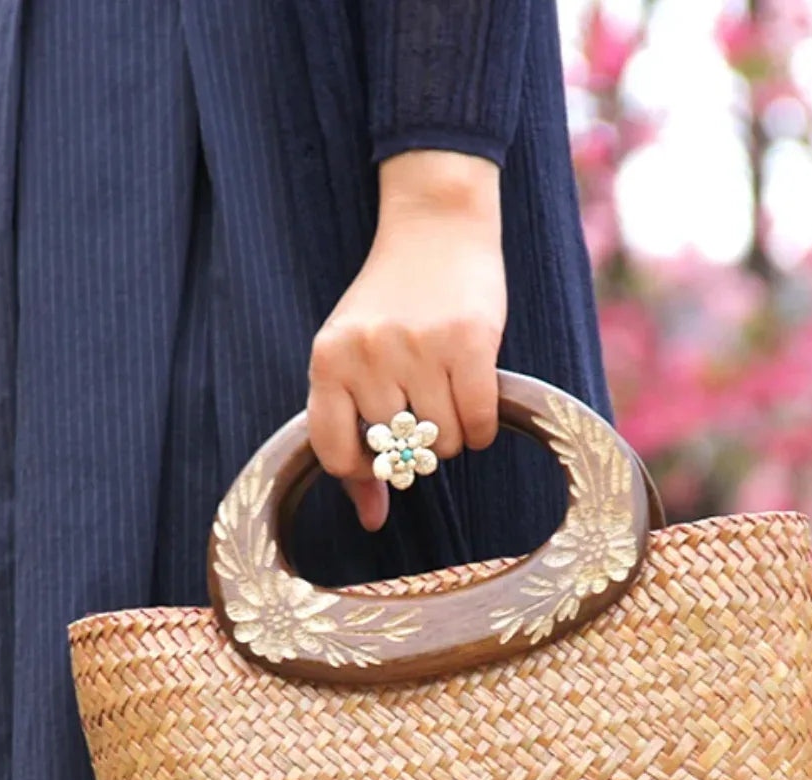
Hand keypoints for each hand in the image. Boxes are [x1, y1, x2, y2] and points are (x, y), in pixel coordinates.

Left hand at [307, 151, 505, 530]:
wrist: (435, 226)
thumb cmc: (390, 304)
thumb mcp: (352, 358)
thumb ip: (351, 435)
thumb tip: (372, 522)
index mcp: (328, 360)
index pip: (336, 454)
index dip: (362, 471)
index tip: (381, 457)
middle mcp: (368, 355)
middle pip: (398, 452)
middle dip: (416, 444)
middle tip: (424, 406)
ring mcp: (420, 348)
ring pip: (442, 444)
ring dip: (454, 435)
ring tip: (450, 396)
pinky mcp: (470, 342)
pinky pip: (479, 424)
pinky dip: (483, 428)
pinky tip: (477, 404)